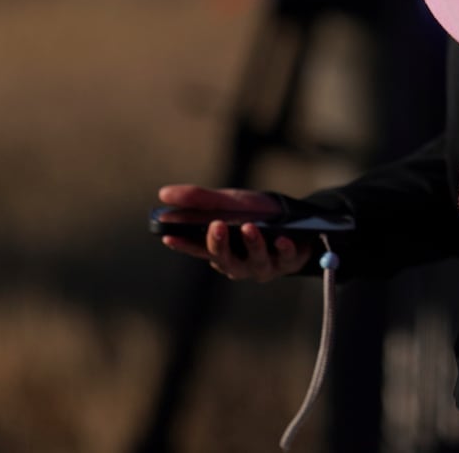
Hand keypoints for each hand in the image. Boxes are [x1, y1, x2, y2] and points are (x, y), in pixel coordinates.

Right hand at [156, 184, 313, 282]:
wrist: (295, 217)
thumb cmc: (254, 213)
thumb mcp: (228, 202)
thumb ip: (199, 199)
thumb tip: (163, 193)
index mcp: (220, 249)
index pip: (197, 249)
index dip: (183, 244)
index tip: (169, 236)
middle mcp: (239, 263)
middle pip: (225, 259)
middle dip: (219, 244)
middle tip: (216, 225)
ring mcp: (263, 265)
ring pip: (255, 261)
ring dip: (252, 244)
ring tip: (249, 227)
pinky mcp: (288, 262)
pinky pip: (286, 259)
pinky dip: (284, 249)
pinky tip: (282, 238)